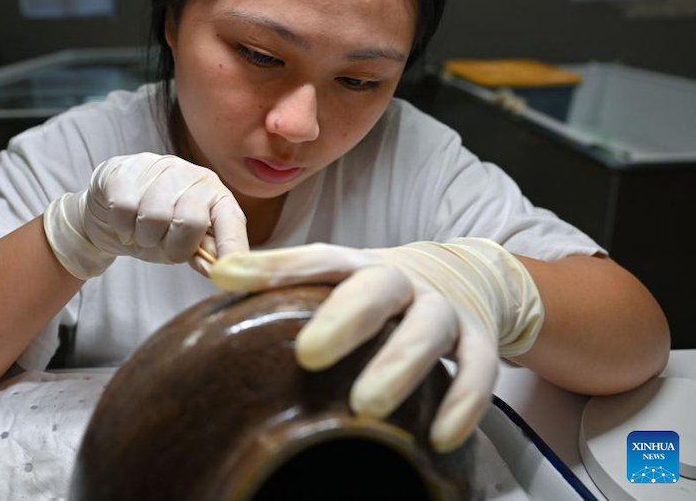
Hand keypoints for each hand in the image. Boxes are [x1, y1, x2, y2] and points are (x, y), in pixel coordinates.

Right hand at [44, 153, 247, 278]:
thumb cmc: (158, 228)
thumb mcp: (185, 243)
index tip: (230, 273)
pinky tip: (125, 222)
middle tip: (161, 244)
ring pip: (154, 216)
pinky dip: (122, 227)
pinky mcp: (127, 170)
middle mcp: (194, 176)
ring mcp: (160, 168)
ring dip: (145, 237)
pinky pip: (125, 209)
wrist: (112, 207)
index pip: (231, 221)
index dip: (233, 247)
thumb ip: (205, 254)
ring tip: (142, 232)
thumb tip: (221, 271)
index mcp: (217, 196)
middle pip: (190, 221)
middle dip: (173, 246)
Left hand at [209, 239, 542, 451]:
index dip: (272, 265)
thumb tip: (217, 291)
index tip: (225, 275)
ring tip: (366, 406)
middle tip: (309, 354)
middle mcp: (401, 280)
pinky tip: (439, 437)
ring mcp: (443, 308)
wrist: (466, 272)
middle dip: (344, 318)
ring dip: (399, 364)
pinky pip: (478, 368)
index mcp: (359, 265)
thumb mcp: (342, 279)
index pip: (316, 258)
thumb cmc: (382, 288)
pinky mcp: (478, 338)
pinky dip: (463, 402)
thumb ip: (291, 287)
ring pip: (427, 329)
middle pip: (376, 288)